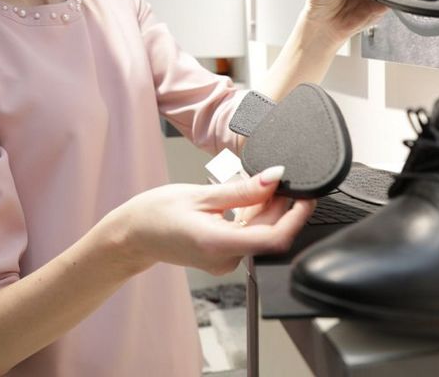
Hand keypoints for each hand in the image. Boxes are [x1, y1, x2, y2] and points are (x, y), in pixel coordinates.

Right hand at [112, 167, 314, 275]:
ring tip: (256, 184)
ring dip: (267, 210)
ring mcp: (224, 261)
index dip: (296, 217)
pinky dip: (254, 218)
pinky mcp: (222, 257)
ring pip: (260, 235)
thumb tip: (273, 178)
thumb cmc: (155, 213)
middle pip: (269, 233)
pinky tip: (246, 200)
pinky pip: (248, 237)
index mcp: (218, 244)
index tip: (306, 195)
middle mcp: (224, 259)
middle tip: (278, 176)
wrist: (132, 234)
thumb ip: (242, 190)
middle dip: (281, 205)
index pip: (274, 239)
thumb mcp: (200, 194)